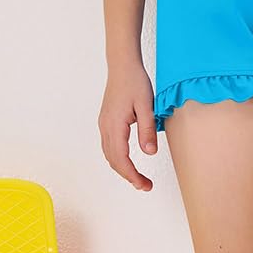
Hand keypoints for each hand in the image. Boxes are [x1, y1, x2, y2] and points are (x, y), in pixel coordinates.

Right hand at [98, 60, 157, 190]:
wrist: (122, 66)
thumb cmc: (135, 82)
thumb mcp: (147, 106)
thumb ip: (147, 130)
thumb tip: (149, 153)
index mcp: (115, 126)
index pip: (121, 159)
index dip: (132, 175)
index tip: (145, 185)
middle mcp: (105, 127)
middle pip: (113, 161)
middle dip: (129, 176)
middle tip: (146, 185)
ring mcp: (104, 125)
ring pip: (109, 155)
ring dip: (122, 169)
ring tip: (138, 178)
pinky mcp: (106, 122)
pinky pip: (109, 146)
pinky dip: (118, 159)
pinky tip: (128, 162)